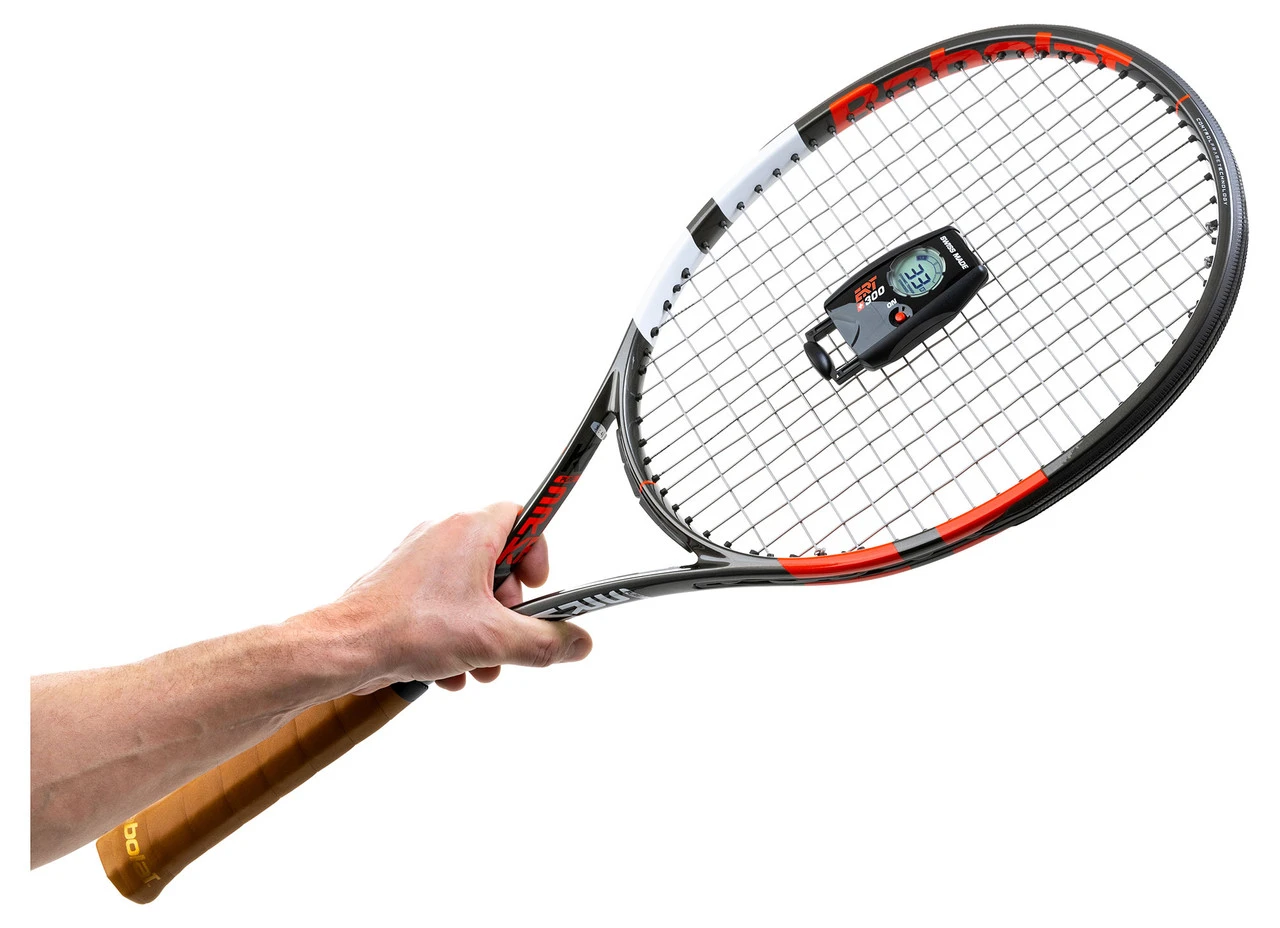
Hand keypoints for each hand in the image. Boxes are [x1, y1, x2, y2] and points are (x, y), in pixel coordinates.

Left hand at [331, 503, 590, 692]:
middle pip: (498, 563)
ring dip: (482, 632)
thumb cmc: (410, 629)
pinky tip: (449, 671)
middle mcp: (443, 534)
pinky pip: (441, 606)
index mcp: (470, 530)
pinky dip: (452, 637)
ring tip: (478, 665)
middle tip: (508, 634)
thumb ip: (544, 642)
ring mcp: (418, 559)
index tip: (539, 586)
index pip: (523, 516)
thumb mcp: (494, 640)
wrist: (346, 648)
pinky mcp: (400, 585)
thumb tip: (579, 643)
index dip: (538, 552)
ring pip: (469, 591)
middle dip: (509, 609)